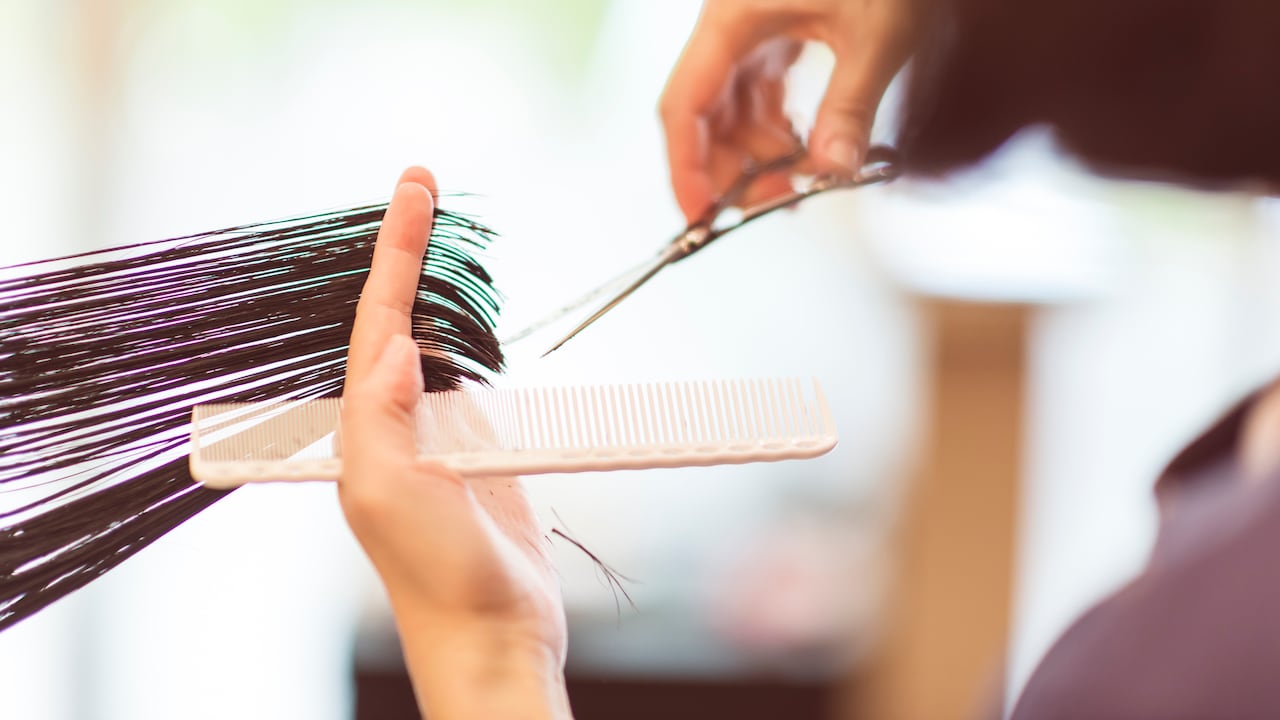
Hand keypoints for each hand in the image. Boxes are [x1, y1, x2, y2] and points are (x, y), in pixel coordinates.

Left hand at [339, 167, 570, 719]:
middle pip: (400, 319)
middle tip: (424, 187)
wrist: (492, 635)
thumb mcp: (391, 498)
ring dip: (439, 289)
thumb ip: (382, 418)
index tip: (414, 191)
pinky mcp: (484, 457)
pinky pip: (477, 383)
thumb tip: (395, 344)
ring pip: (437, 344)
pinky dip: (478, 341)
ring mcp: (442, 439)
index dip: (395, 254)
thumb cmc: (437, 580)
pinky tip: (477, 321)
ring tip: (441, 232)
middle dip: (409, 253)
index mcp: (366, 430)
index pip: (377, 322)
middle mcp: (397, 426)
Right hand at [660, 0, 918, 220]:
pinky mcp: (779, 30)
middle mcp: (731, 24)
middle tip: (773, 206)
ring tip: (801, 184)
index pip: (683, 105)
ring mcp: (753, 27)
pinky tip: (807, 149)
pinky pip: (761, 92)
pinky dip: (778, 127)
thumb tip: (833, 172)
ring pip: (733, 109)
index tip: (701, 215)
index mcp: (731, 17)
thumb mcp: (878, 30)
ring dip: (759, 153)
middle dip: (732, 168)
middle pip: (705, 114)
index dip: (685, 167)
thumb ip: (851, 103)